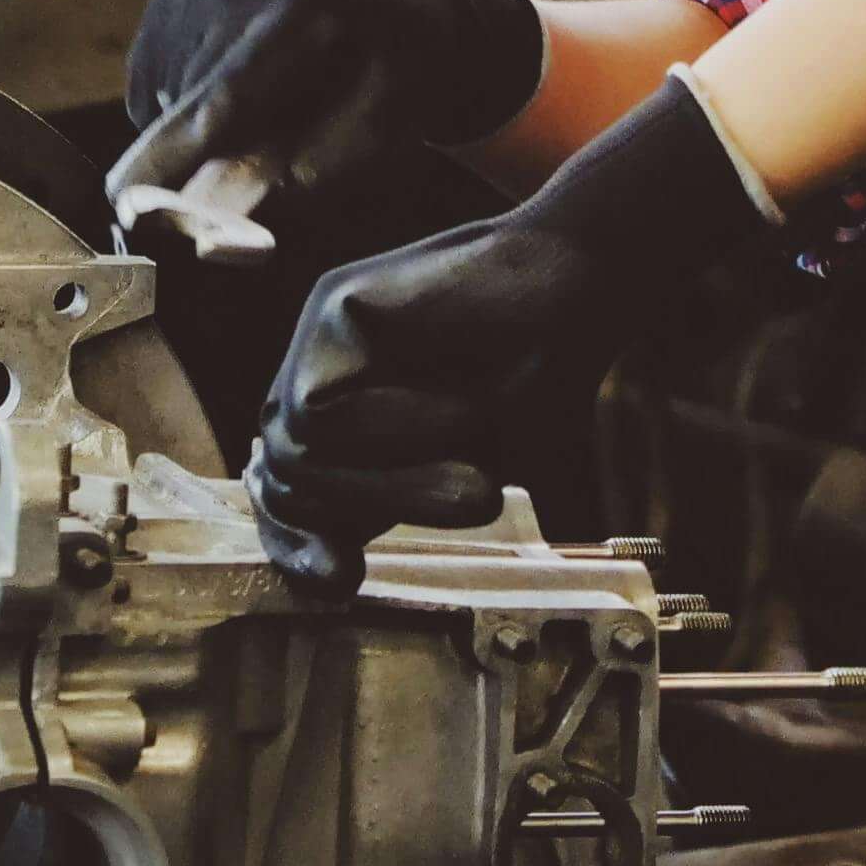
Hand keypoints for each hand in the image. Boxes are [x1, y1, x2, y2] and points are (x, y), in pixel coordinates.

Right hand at [104, 0, 544, 230]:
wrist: (395, 11)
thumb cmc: (392, 87)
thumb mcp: (375, 138)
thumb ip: (298, 183)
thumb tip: (211, 231)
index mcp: (305, 9)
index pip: (223, 98)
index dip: (172, 157)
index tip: (126, 208)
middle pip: (185, 106)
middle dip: (200, 159)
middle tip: (273, 150)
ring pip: (160, 103)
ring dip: (197, 132)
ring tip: (270, 108)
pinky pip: (151, 86)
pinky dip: (182, 107)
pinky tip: (239, 91)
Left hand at [248, 82, 778, 591]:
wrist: (581, 285)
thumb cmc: (534, 379)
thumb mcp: (458, 470)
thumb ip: (392, 505)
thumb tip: (326, 576)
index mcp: (344, 418)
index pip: (286, 496)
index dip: (297, 547)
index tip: (344, 581)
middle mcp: (319, 374)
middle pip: (284, 481)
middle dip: (371, 508)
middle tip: (474, 496)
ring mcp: (320, 336)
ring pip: (296, 452)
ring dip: (393, 477)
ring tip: (475, 457)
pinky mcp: (334, 303)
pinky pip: (318, 407)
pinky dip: (391, 427)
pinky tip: (458, 402)